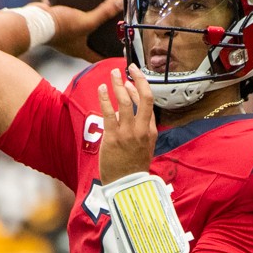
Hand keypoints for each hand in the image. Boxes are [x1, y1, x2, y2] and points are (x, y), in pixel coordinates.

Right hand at [46, 0, 124, 61]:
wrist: (32, 21)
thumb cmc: (59, 27)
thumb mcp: (85, 21)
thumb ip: (104, 12)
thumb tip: (121, 2)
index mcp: (79, 50)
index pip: (97, 59)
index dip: (108, 58)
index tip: (117, 56)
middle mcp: (70, 44)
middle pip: (87, 44)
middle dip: (97, 41)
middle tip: (109, 34)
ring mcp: (60, 34)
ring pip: (75, 29)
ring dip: (83, 23)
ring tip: (94, 14)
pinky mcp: (52, 22)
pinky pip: (62, 14)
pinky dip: (67, 6)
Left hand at [98, 65, 156, 183]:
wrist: (126, 186)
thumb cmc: (132, 167)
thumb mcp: (144, 147)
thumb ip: (141, 127)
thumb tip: (129, 108)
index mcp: (151, 132)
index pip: (148, 103)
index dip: (140, 88)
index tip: (132, 80)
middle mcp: (142, 130)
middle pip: (144, 98)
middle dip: (137, 79)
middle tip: (130, 66)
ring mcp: (128, 133)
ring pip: (125, 102)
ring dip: (118, 84)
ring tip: (113, 74)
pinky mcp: (113, 137)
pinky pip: (109, 113)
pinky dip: (105, 98)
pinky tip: (101, 89)